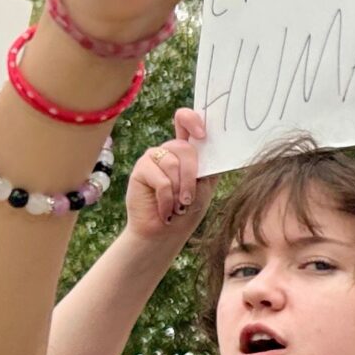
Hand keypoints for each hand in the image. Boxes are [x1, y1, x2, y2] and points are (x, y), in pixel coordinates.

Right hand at [126, 106, 216, 235]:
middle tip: (188, 199)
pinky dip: (167, 199)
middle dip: (191, 176)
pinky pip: (161, 179)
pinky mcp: (141, 169)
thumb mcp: (205, 185)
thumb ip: (208, 164)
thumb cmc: (187, 211)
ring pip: (173, 164)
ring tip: (176, 206)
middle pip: (184, 148)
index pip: (185, 120)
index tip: (202, 135)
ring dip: (179, 191)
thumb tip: (214, 146)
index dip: (192, 120)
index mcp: (187, 150)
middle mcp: (169, 150)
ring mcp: (154, 158)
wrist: (166, 234)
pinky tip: (165, 210)